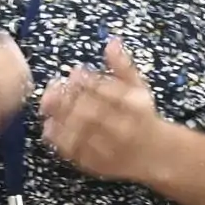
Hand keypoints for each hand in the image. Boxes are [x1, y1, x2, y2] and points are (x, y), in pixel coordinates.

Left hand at [38, 38, 162, 182]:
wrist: (155, 155)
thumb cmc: (143, 116)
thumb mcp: (139, 89)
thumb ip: (123, 66)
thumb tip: (111, 41)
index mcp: (134, 106)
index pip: (104, 89)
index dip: (84, 80)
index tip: (73, 73)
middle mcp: (124, 128)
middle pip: (88, 110)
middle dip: (67, 97)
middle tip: (54, 87)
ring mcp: (111, 148)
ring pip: (79, 132)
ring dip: (59, 117)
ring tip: (48, 105)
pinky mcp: (99, 164)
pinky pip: (75, 152)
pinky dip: (59, 140)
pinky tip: (49, 127)